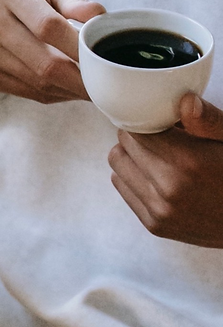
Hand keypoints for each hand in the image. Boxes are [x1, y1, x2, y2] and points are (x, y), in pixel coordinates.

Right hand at [0, 0, 104, 102]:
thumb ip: (76, 0)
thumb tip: (97, 17)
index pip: (48, 26)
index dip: (78, 47)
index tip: (102, 59)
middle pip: (44, 62)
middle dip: (80, 78)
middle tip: (106, 83)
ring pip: (38, 82)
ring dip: (70, 89)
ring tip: (92, 86)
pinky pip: (28, 92)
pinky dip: (55, 94)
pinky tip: (69, 87)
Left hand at [109, 93, 222, 246]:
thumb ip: (209, 121)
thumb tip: (185, 101)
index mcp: (187, 162)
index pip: (136, 129)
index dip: (146, 120)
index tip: (158, 121)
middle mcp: (169, 188)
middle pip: (123, 144)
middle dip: (139, 136)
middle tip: (160, 137)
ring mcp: (160, 210)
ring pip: (118, 164)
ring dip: (132, 156)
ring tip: (156, 155)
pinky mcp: (155, 225)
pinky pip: (122, 188)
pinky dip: (133, 177)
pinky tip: (156, 175)